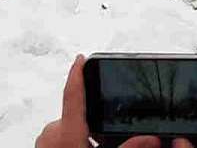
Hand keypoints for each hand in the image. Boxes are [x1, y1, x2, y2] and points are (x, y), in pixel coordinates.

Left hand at [36, 55, 161, 147]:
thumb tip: (152, 139)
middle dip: (90, 127)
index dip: (77, 74)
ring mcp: (43, 145)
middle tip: (103, 144)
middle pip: (74, 118)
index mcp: (67, 133)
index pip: (72, 95)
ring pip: (66, 133)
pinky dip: (71, 146)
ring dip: (79, 140)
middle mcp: (50, 135)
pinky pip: (58, 143)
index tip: (81, 58)